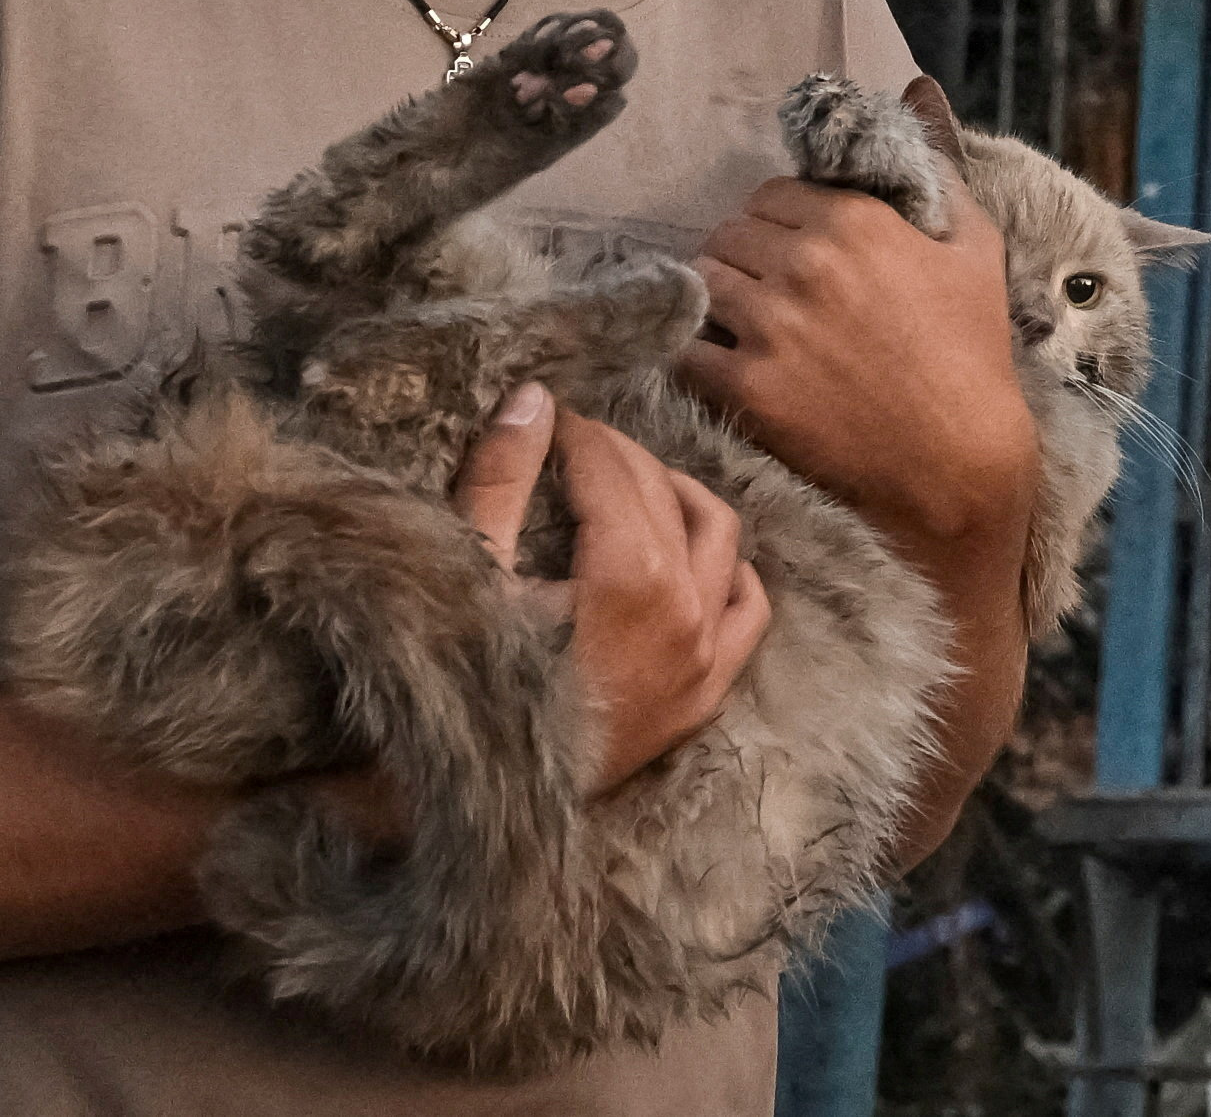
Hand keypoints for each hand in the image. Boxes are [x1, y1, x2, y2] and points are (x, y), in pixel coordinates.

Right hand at [452, 382, 770, 793]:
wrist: (478, 812)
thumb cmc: (461, 688)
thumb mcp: (467, 574)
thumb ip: (501, 479)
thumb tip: (534, 398)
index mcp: (633, 581)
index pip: (615, 469)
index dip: (576, 431)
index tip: (544, 415)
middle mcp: (689, 617)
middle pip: (667, 495)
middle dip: (617, 455)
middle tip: (567, 443)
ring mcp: (707, 663)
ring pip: (723, 541)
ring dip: (677, 498)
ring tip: (625, 484)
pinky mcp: (705, 698)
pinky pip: (748, 611)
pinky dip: (724, 569)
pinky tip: (683, 554)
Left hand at [680, 173, 1039, 576]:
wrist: (957, 465)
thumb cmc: (972, 356)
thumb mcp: (977, 250)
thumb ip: (940, 174)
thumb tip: (918, 102)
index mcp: (852, 222)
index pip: (769, 194)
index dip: (776, 220)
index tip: (788, 248)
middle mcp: (802, 264)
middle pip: (727, 233)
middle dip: (741, 255)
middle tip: (762, 289)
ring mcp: (768, 326)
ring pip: (700, 280)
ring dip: (713, 298)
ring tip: (739, 323)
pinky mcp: (745, 386)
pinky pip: (684, 349)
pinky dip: (693, 352)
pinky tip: (717, 362)